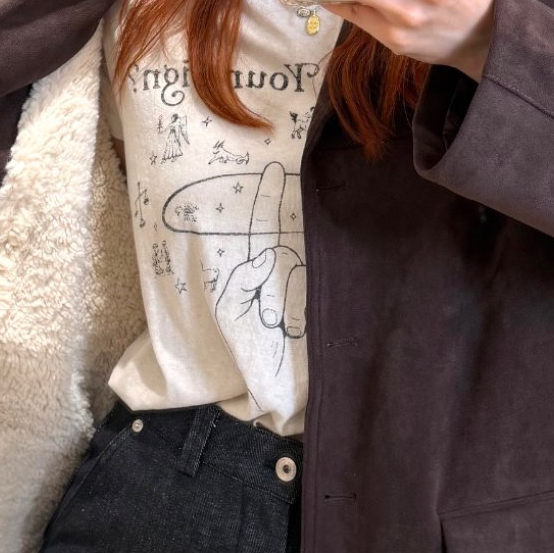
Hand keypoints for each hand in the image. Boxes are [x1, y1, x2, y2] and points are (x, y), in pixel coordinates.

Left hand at [215, 162, 305, 396]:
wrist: (275, 386)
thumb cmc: (247, 346)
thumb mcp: (231, 308)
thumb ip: (243, 278)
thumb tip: (269, 254)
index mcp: (259, 265)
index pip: (264, 222)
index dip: (270, 195)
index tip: (275, 166)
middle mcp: (286, 268)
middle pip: (285, 249)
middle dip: (273, 285)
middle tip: (266, 316)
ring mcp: (306, 284)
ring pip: (296, 272)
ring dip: (281, 305)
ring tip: (276, 330)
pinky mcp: (322, 301)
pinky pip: (310, 293)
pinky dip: (296, 315)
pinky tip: (292, 333)